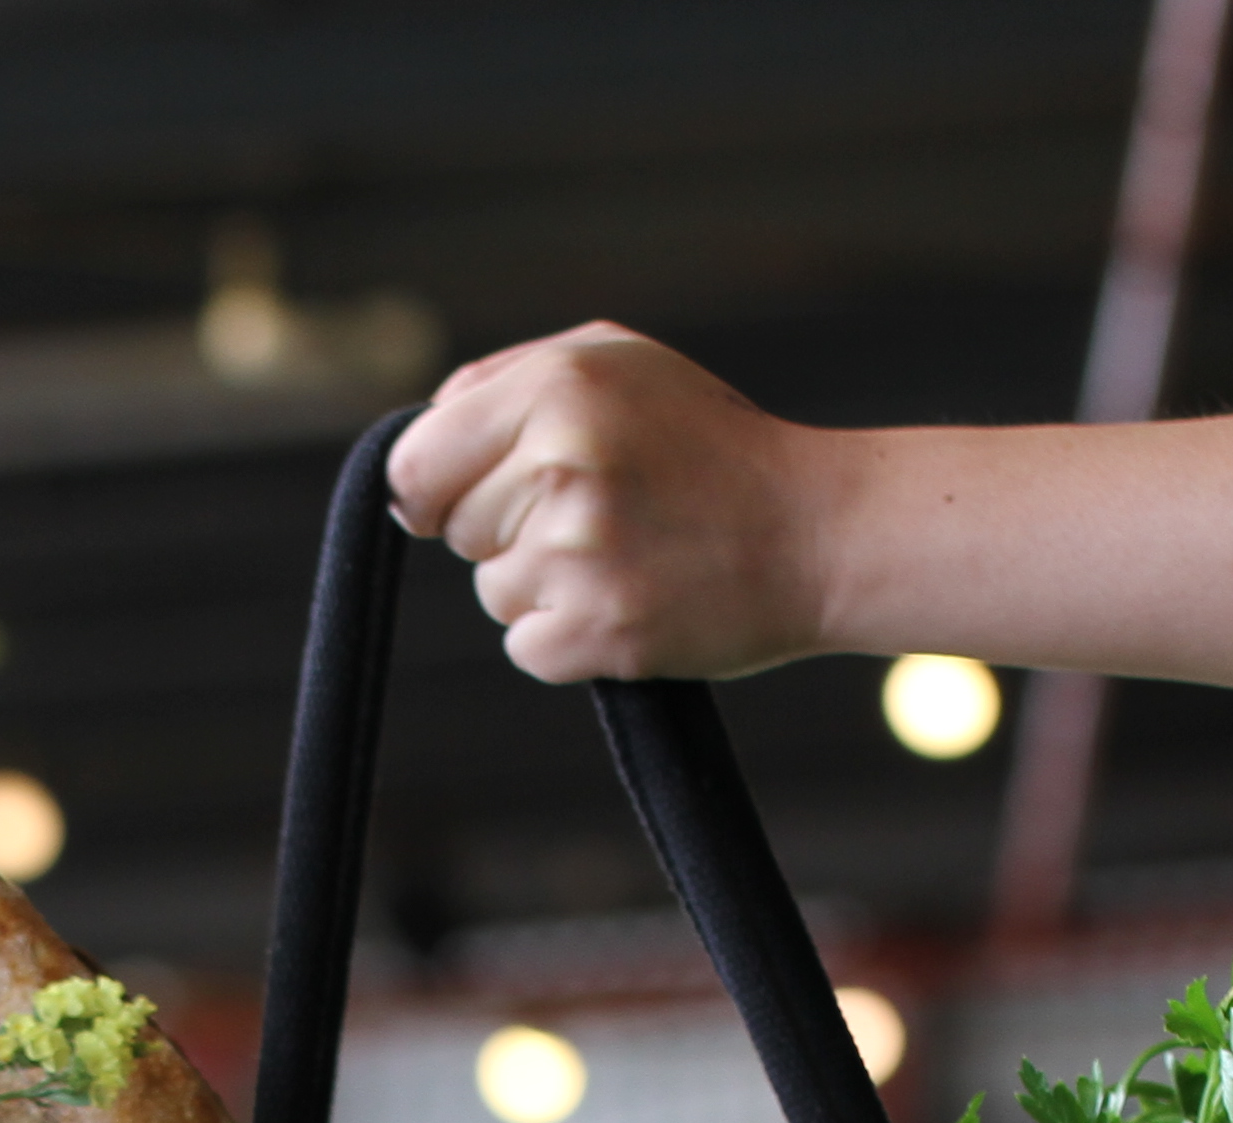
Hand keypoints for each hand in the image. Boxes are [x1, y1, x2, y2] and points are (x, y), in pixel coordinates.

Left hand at [389, 324, 838, 683]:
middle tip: (596, 516)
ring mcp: (578, 551)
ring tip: (627, 554)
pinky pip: (527, 648)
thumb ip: (505, 380)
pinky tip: (630, 601)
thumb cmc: (710, 443)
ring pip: (493, 590)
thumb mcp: (617, 363)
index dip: (430, 489)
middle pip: (454, 531)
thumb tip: (419, 439)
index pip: (414, 462)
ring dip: (543, 585)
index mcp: (556, 388)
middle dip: (504, 529)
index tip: (457, 501)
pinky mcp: (600, 629)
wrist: (818, 530)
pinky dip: (567, 639)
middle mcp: (559, 462)